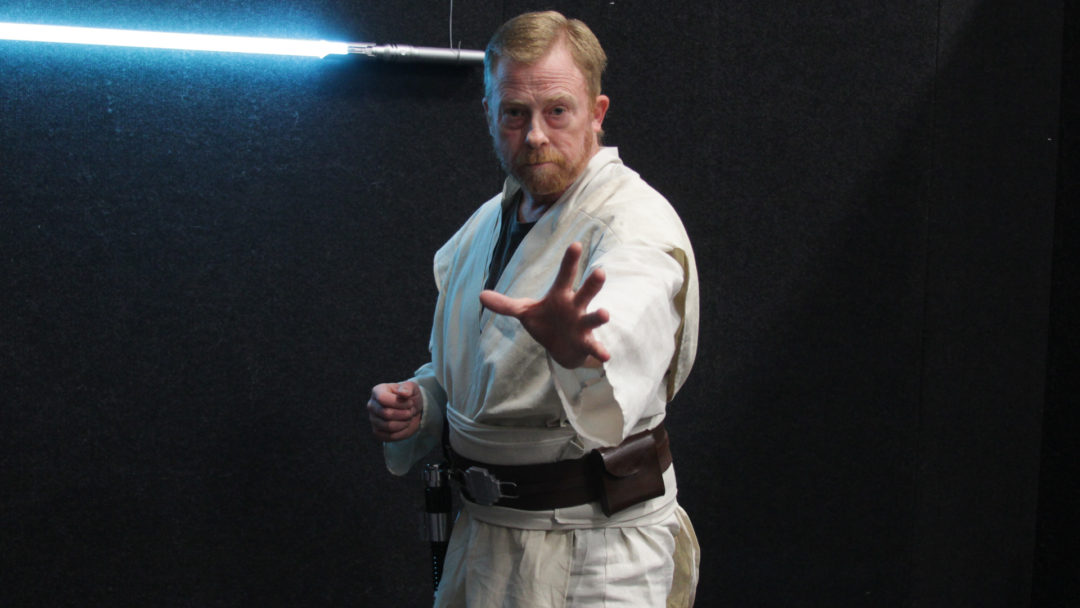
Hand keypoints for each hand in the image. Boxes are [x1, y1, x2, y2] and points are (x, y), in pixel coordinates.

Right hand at [367, 381, 421, 441]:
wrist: (411, 410)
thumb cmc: (409, 397)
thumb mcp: (412, 388)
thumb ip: (408, 388)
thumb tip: (403, 393)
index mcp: (377, 391)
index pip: (382, 398)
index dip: (399, 402)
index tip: (411, 402)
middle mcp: (372, 405)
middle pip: (386, 413)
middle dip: (404, 414)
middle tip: (411, 411)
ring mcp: (373, 420)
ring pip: (389, 426)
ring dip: (404, 422)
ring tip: (408, 417)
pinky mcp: (377, 432)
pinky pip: (390, 436)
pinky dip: (402, 432)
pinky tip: (405, 424)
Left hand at [479, 242, 610, 368]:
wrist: (562, 349)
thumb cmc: (546, 323)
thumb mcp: (525, 312)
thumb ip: (505, 305)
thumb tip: (480, 295)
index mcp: (561, 296)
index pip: (565, 275)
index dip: (570, 261)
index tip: (576, 244)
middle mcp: (575, 307)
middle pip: (585, 293)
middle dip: (592, 284)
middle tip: (601, 271)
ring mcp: (582, 326)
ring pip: (592, 318)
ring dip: (599, 316)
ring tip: (606, 314)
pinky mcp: (586, 344)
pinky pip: (594, 347)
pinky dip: (599, 351)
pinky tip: (606, 356)